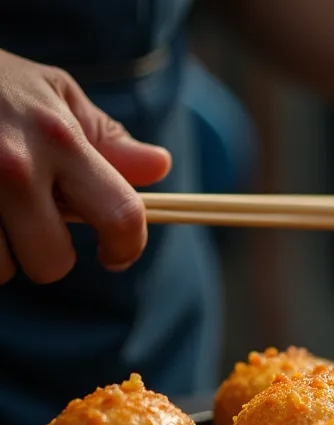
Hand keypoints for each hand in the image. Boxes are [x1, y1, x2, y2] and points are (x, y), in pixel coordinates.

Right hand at [0, 49, 171, 284]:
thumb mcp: (53, 93)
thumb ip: (105, 138)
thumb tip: (159, 166)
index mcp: (60, 139)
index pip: (120, 216)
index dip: (127, 247)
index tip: (114, 254)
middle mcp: (14, 167)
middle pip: (51, 263)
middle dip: (46, 256)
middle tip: (31, 228)